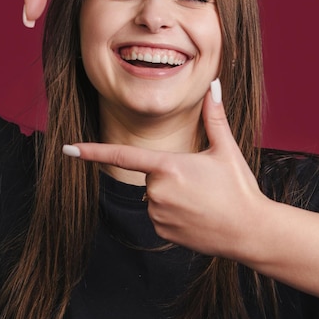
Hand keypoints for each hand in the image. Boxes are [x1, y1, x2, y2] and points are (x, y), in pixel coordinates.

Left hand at [63, 80, 268, 259]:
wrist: (250, 231)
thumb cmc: (238, 187)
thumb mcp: (226, 149)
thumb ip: (214, 117)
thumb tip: (215, 86)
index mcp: (168, 166)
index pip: (122, 154)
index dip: (92, 151)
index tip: (67, 148)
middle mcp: (157, 191)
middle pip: (151, 176)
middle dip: (170, 175)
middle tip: (202, 184)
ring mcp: (158, 214)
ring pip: (154, 197)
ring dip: (171, 196)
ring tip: (203, 202)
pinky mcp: (162, 232)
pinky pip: (158, 216)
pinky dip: (173, 214)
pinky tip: (197, 217)